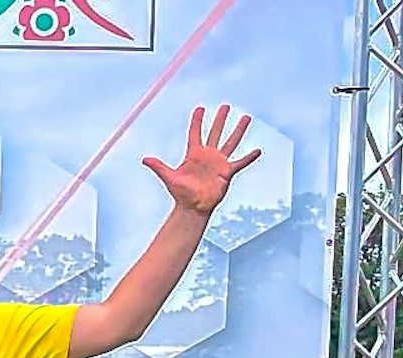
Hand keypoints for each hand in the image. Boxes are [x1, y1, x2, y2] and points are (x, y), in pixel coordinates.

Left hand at [143, 105, 259, 215]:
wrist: (193, 207)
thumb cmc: (180, 193)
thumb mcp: (169, 177)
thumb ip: (158, 167)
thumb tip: (144, 159)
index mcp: (193, 154)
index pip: (195, 133)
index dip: (197, 121)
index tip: (200, 108)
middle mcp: (207, 155)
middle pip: (215, 132)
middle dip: (220, 119)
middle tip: (226, 106)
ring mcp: (218, 163)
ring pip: (231, 142)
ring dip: (238, 130)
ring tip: (246, 117)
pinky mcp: (227, 172)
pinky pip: (240, 162)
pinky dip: (249, 157)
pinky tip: (258, 150)